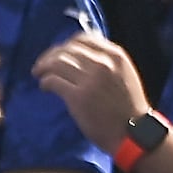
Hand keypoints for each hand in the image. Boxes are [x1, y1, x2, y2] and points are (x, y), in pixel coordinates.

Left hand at [39, 28, 150, 144]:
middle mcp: (103, 63)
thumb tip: (80, 55)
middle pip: (66, 50)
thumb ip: (107, 62)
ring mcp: (90, 79)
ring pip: (56, 63)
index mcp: (116, 56)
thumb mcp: (124, 75)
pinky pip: (53, 80)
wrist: (133, 133)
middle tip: (42, 66)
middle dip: (50, 56)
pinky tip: (45, 87)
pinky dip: (45, 82)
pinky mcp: (78, 96)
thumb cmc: (129, 107)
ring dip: (43, 67)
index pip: (82, 39)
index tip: (59, 54)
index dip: (66, 46)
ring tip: (39, 75)